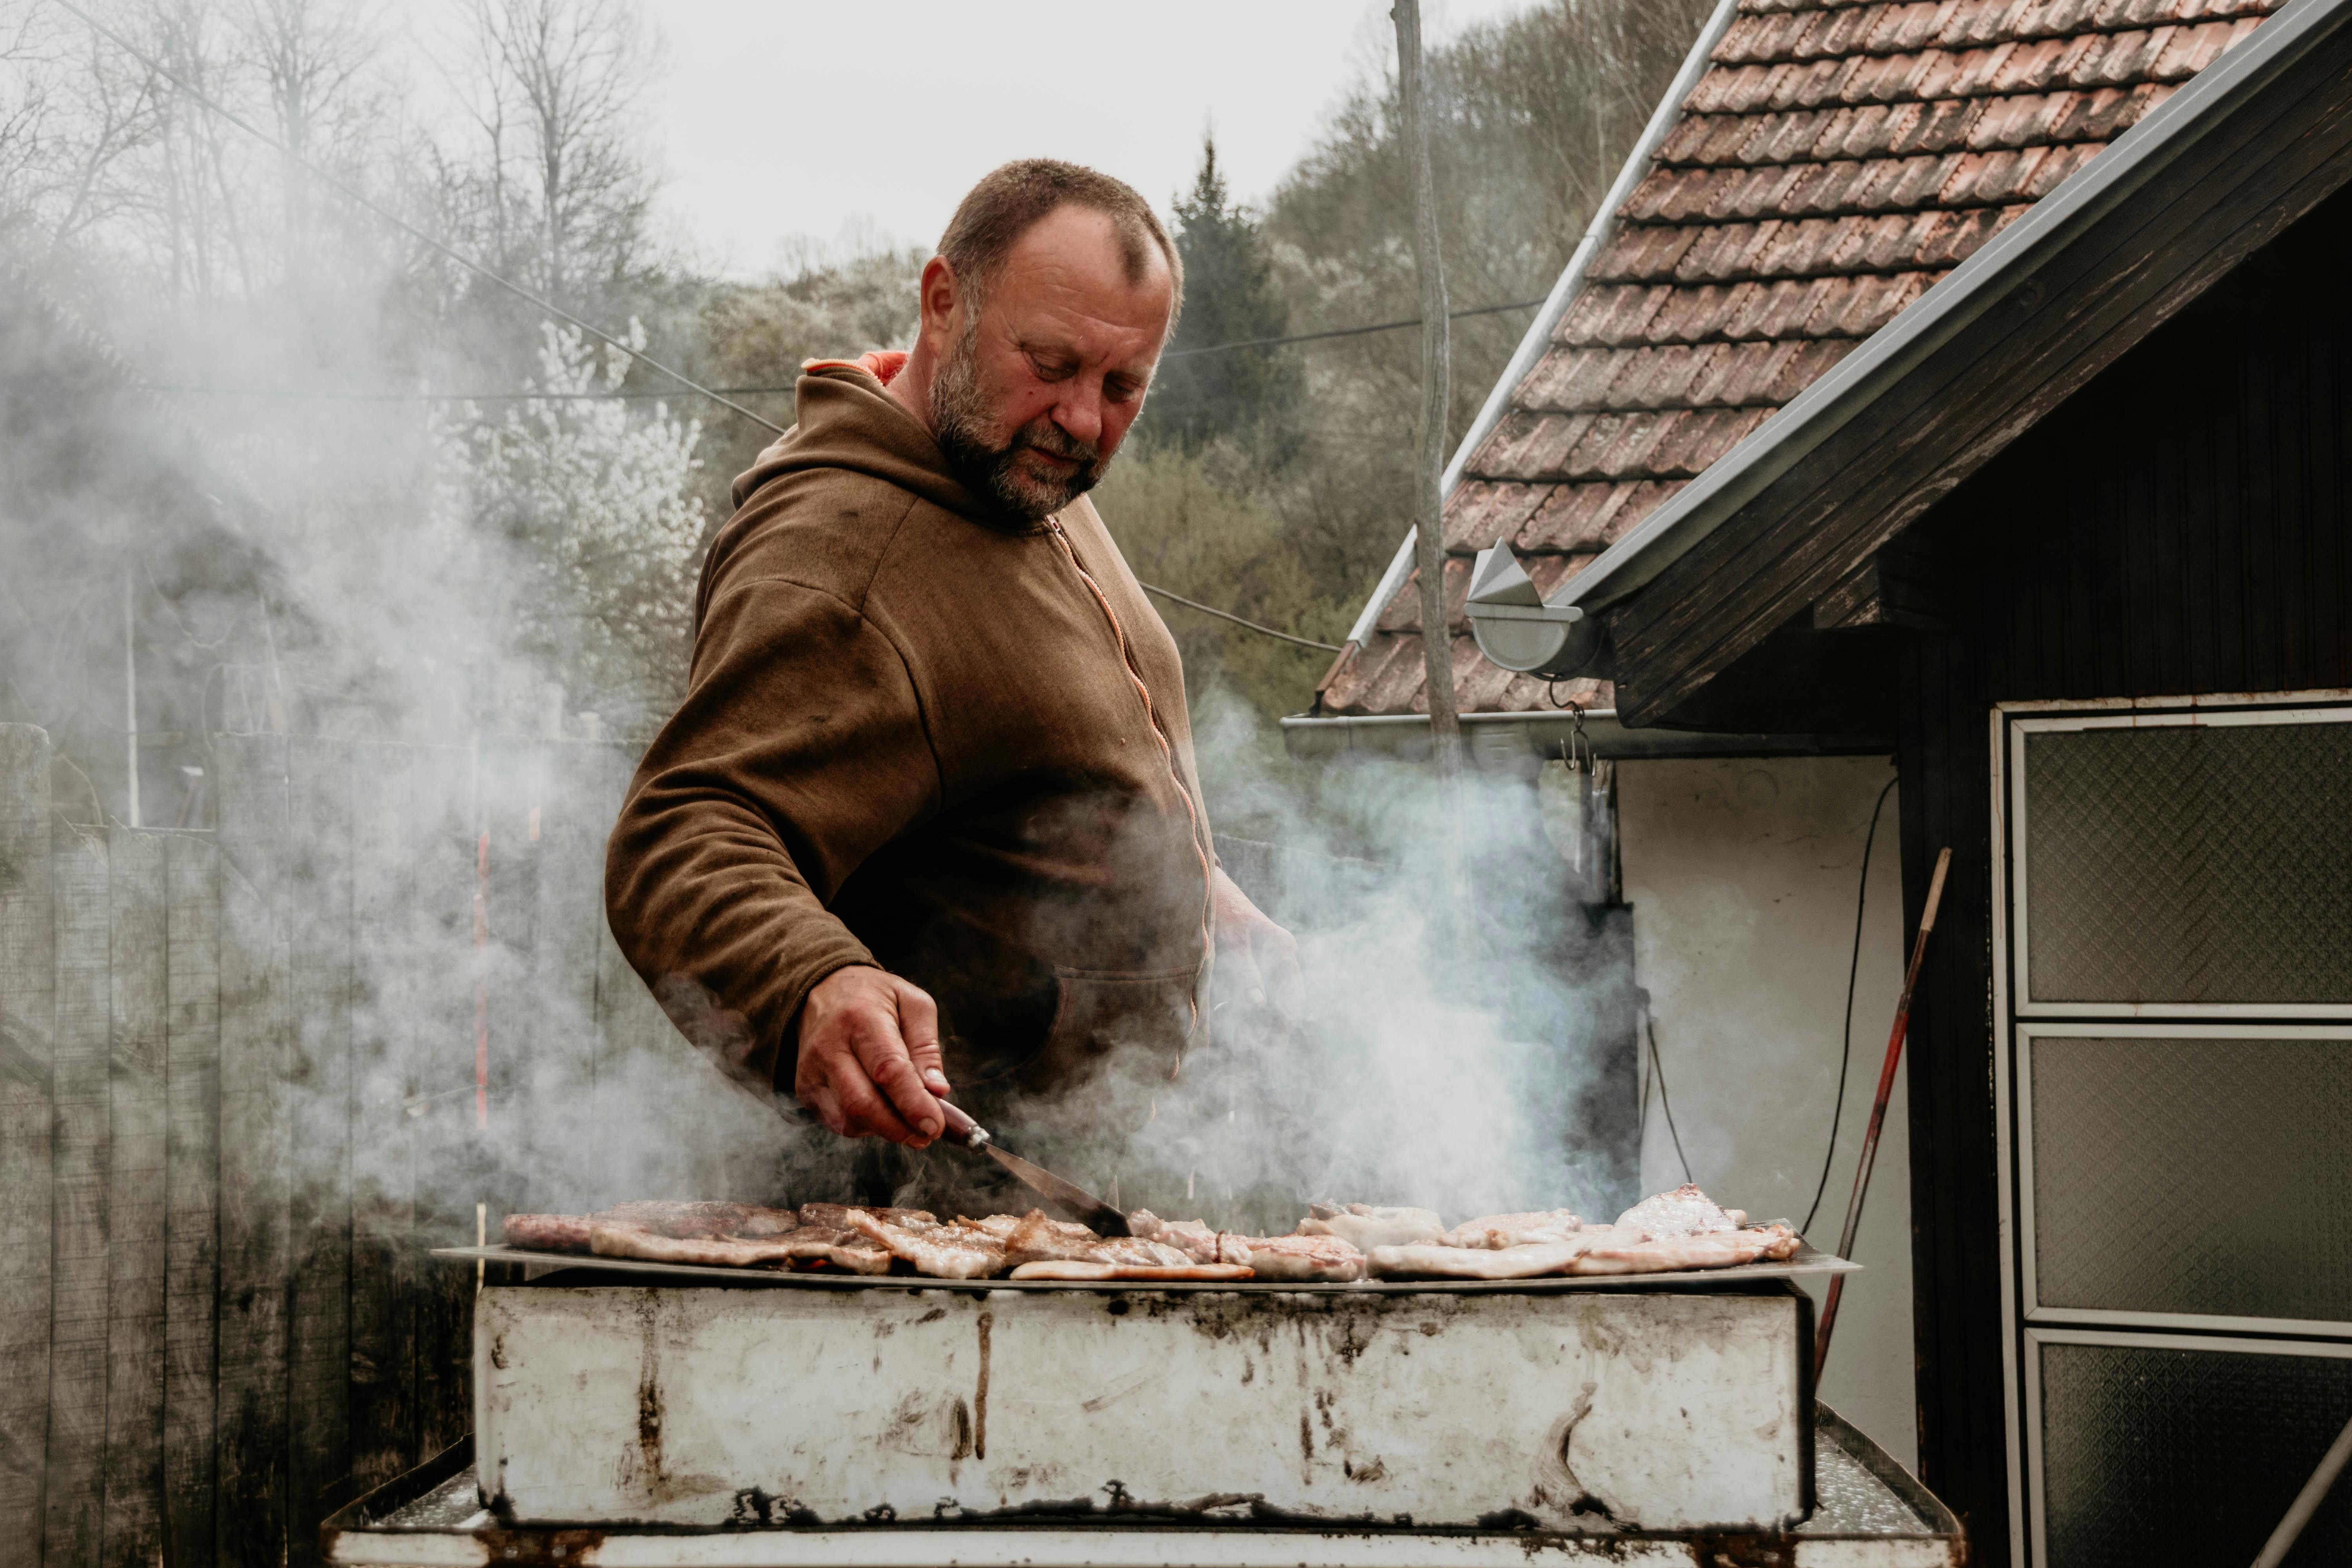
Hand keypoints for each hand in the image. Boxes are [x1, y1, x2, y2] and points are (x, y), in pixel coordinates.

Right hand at [793, 965, 950, 1145]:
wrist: (821, 990)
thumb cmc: (875, 998)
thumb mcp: (912, 1004)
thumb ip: (926, 1047)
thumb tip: (937, 1092)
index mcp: (860, 1018)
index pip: (887, 1070)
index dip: (912, 1103)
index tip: (935, 1126)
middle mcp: (829, 1047)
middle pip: (862, 1103)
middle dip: (899, 1128)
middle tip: (928, 1134)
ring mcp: (811, 1071)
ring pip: (849, 1119)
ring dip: (886, 1129)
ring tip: (908, 1118)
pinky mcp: (805, 1090)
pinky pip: (839, 1122)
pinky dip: (867, 1126)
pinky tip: (882, 1111)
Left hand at [1210, 866, 1300, 1039]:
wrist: (1207, 884)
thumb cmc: (1219, 908)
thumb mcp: (1231, 940)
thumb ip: (1245, 972)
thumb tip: (1259, 1004)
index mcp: (1282, 949)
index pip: (1292, 1000)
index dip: (1279, 1030)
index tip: (1263, 1055)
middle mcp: (1283, 957)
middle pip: (1285, 1007)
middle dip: (1270, 1036)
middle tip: (1252, 1063)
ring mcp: (1271, 962)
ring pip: (1271, 1006)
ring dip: (1259, 1030)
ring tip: (1242, 1054)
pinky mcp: (1255, 966)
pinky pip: (1257, 997)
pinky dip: (1248, 1016)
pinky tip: (1234, 1033)